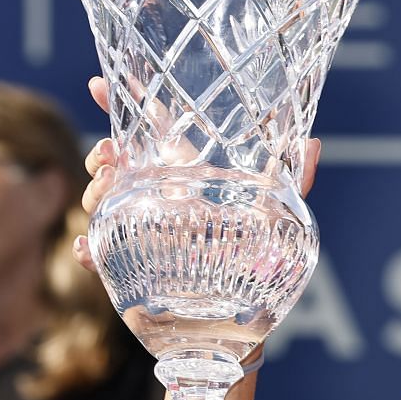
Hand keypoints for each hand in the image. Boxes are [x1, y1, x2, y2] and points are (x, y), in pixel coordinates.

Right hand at [74, 77, 322, 276]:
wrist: (241, 314)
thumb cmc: (260, 257)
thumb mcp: (280, 214)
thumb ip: (296, 178)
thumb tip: (313, 142)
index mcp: (189, 176)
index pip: (154, 133)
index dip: (127, 106)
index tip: (100, 84)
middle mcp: (159, 197)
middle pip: (115, 163)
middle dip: (102, 153)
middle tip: (109, 156)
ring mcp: (138, 229)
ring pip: (99, 201)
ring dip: (94, 192)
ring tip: (106, 188)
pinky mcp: (127, 266)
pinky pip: (95, 254)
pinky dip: (87, 250)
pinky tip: (87, 249)